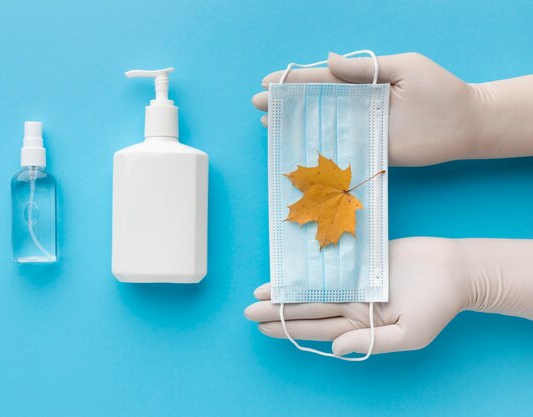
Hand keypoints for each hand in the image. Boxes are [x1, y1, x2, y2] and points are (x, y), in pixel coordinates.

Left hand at [245, 238, 468, 355]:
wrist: (453, 268)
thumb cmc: (436, 306)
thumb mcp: (409, 334)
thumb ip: (370, 343)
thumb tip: (335, 350)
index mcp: (360, 323)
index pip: (316, 328)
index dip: (288, 328)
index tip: (262, 328)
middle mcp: (351, 303)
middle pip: (307, 309)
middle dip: (277, 311)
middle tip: (247, 312)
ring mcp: (353, 281)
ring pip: (312, 288)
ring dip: (285, 291)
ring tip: (258, 294)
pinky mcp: (357, 260)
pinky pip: (326, 265)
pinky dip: (306, 268)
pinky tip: (287, 270)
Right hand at [252, 52, 478, 165]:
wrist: (464, 123)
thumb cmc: (438, 90)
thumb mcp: (403, 67)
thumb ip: (364, 68)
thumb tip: (328, 60)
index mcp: (363, 82)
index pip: (322, 80)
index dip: (294, 81)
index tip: (268, 81)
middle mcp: (358, 106)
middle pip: (314, 105)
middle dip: (285, 104)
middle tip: (257, 105)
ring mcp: (362, 129)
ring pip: (321, 127)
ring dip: (293, 125)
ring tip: (267, 125)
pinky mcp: (370, 151)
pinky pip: (339, 150)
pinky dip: (317, 151)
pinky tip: (296, 148)